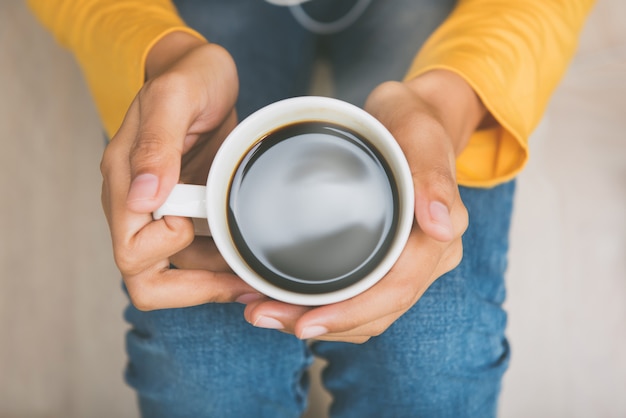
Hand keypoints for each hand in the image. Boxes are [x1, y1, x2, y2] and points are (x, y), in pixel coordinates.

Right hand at [100, 33, 256, 310]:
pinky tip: (253, 260)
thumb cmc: (188, 77)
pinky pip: (202, 254)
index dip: (165, 248)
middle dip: (193, 289)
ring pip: (180, 274)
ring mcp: (166, 212)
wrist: (205, 74)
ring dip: (218, 282)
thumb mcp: (174, 98)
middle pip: (147, 279)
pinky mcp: (191, 211)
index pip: (130, 250)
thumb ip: (156, 145)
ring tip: (258, 277)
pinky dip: (225, 265)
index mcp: (125, 182)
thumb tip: (143, 198)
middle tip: (239, 284)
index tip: (195, 219)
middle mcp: (139, 205)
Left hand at [242, 70, 485, 342]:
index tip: (305, 321)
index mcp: (438, 237)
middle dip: (322, 322)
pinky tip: (290, 300)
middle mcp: (428, 258)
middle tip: (264, 314)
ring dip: (319, 320)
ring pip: (367, 312)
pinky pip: (362, 297)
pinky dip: (327, 306)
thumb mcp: (420, 134)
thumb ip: (433, 175)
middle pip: (377, 311)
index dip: (351, 314)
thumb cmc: (414, 122)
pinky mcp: (389, 260)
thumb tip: (442, 227)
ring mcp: (410, 262)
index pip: (397, 290)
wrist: (416, 119)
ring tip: (266, 310)